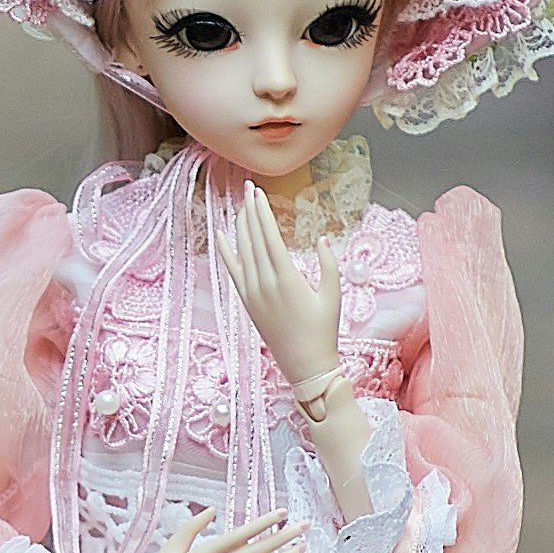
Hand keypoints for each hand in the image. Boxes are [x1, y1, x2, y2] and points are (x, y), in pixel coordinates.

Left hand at [218, 184, 341, 401]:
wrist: (305, 365)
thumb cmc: (323, 331)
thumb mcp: (333, 295)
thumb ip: (329, 265)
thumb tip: (322, 239)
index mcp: (287, 277)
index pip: (268, 235)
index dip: (261, 211)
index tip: (258, 192)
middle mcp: (265, 282)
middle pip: (253, 238)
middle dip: (249, 210)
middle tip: (247, 187)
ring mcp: (252, 292)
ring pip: (242, 250)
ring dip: (240, 225)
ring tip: (240, 203)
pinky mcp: (247, 302)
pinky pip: (232, 271)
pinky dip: (225, 251)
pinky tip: (220, 235)